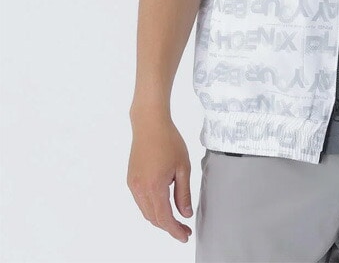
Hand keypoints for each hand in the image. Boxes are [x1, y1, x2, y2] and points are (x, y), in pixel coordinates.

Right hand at [127, 116, 193, 243]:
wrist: (149, 124)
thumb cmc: (169, 141)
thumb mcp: (183, 167)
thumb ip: (183, 193)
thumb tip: (185, 214)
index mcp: (154, 187)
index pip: (164, 218)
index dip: (175, 230)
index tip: (185, 236)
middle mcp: (140, 189)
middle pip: (154, 218)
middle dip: (169, 227)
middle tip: (184, 229)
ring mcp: (133, 185)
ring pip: (146, 211)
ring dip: (160, 218)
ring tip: (176, 219)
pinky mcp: (131, 179)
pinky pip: (141, 201)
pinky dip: (152, 208)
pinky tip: (163, 204)